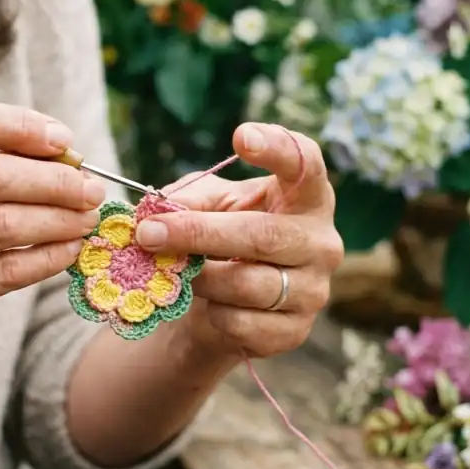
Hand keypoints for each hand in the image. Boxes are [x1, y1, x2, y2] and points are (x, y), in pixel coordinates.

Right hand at [0, 99, 104, 391]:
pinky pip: (8, 271)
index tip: (64, 139)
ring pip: (5, 224)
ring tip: (88, 218)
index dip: (20, 125)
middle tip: (91, 187)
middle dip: (56, 179)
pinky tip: (70, 250)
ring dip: (60, 219)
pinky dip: (48, 257)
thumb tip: (63, 155)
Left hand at [134, 123, 343, 358]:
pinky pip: (243, 322)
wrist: (220, 308)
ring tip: (174, 270)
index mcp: (305, 198)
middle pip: (261, 235)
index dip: (278, 148)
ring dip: (199, 278)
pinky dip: (213, 313)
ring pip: (247, 284)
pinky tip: (207, 305)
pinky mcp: (294, 332)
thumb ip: (189, 200)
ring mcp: (313, 290)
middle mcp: (320, 242)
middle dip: (197, 234)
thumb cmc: (219, 242)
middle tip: (148, 232)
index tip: (241, 136)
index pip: (306, 164)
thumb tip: (162, 209)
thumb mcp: (205, 207)